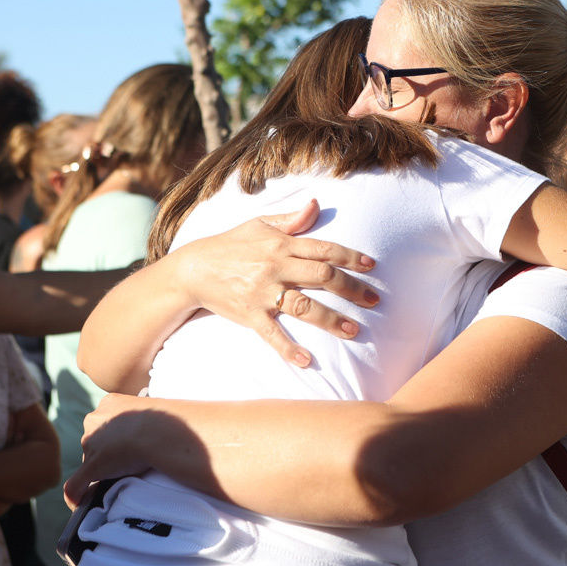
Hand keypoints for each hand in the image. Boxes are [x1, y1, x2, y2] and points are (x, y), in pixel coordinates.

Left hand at [64, 394, 154, 508]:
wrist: (159, 431)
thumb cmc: (163, 420)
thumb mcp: (152, 410)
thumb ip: (144, 417)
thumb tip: (148, 429)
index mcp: (109, 403)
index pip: (106, 422)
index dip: (117, 433)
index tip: (133, 440)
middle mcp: (95, 420)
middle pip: (96, 440)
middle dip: (107, 449)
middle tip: (130, 456)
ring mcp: (91, 444)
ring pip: (90, 459)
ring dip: (101, 466)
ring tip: (123, 473)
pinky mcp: (91, 467)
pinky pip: (76, 485)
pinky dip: (76, 494)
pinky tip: (79, 502)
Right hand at [172, 199, 379, 366]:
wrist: (192, 269)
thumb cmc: (230, 245)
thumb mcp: (258, 224)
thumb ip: (291, 219)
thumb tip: (315, 204)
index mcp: (281, 244)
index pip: (324, 250)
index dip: (350, 257)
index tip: (371, 266)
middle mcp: (276, 267)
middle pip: (322, 277)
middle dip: (351, 289)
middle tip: (374, 301)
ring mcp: (263, 293)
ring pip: (304, 307)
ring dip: (331, 320)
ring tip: (353, 331)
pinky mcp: (250, 315)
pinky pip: (272, 334)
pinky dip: (289, 349)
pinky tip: (307, 361)